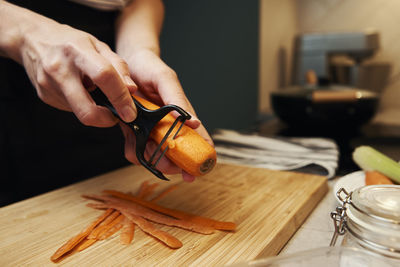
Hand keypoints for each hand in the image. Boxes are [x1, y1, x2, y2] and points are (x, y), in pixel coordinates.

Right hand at [17, 10, 136, 126]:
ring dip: (96, 111)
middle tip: (118, 116)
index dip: (120, 98)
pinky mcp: (44, 96)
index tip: (131, 112)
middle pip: (87, 110)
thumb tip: (132, 90)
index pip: (104, 77)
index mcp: (78, 51)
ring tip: (96, 93)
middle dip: (107, 120)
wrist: (32, 39)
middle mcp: (60, 69)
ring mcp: (49, 85)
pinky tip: (80, 91)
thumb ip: (118, 66)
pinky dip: (82, 105)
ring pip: (80, 112)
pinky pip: (71, 109)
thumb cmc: (71, 42)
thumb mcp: (98, 45)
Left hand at [120, 49, 213, 181]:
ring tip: (147, 150)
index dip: (200, 157)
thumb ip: (178, 100)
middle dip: (173, 164)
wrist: (124, 63)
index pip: (198, 139)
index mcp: (182, 116)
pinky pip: (136, 150)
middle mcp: (168, 126)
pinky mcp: (133, 131)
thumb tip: (193, 122)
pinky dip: (135, 151)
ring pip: (156, 156)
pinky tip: (133, 143)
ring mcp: (151, 130)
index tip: (196, 172)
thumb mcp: (166, 79)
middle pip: (177, 154)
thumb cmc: (150, 68)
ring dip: (152, 159)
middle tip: (167, 164)